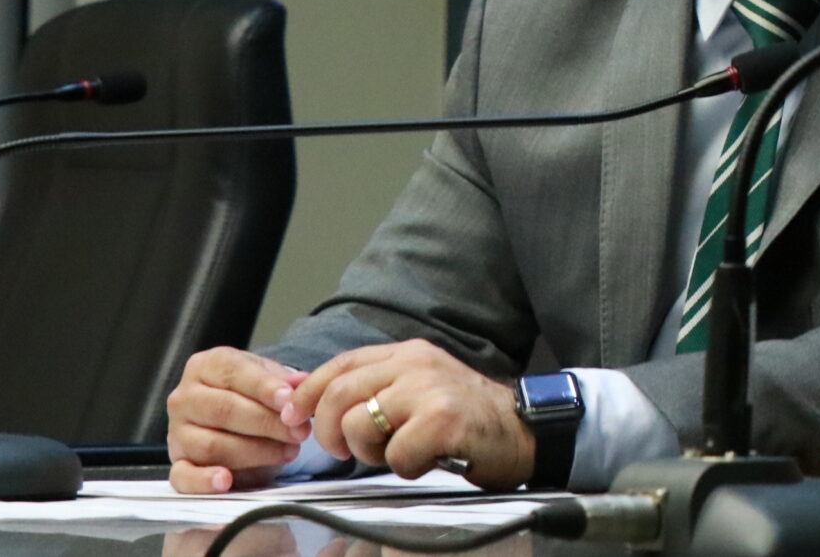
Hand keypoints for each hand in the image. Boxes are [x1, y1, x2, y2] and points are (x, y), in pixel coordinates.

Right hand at [166, 347, 306, 492]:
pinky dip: (203, 481)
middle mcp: (185, 398)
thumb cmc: (252, 394)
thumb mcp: (269, 377)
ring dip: (255, 451)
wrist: (237, 419)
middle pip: (224, 409)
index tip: (288, 400)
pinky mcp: (177, 465)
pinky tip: (225, 481)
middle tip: (299, 431)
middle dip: (266, 422)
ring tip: (288, 451)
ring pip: (212, 445)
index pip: (233, 372)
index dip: (263, 387)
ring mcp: (177, 433)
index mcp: (205, 366)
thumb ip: (284, 381)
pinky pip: (183, 477)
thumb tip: (301, 383)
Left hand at [289, 339, 535, 489]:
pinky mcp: (442, 421)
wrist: (525, 430)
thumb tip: (311, 399)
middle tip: (342, 450)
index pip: (342, 363)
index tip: (294, 414)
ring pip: (360, 425)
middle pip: (341, 394)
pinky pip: (395, 455)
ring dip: (369, 453)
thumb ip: (377, 387)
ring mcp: (430, 390)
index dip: (310, 390)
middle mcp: (417, 364)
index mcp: (409, 353)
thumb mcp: (421, 387)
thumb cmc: (468, 417)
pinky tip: (427, 459)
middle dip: (329, 430)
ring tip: (398, 453)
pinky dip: (404, 467)